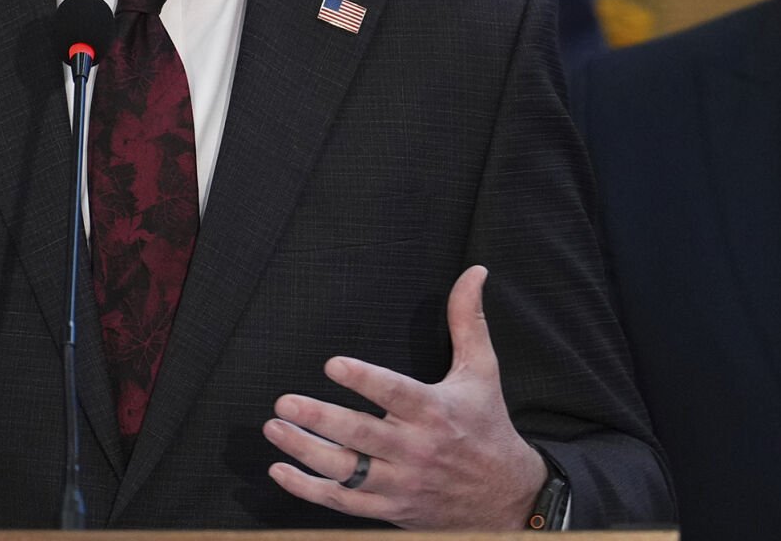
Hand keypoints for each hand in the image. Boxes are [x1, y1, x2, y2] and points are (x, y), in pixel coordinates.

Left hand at [264, 264, 546, 528]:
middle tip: (284, 401)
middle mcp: (417, 449)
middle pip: (361, 435)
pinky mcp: (391, 509)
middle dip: (319, 419)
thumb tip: (474, 272)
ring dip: (305, 451)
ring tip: (275, 428)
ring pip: (346, 471)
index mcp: (436, 411)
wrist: (505, 496)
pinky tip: (281, 471)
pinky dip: (309, 490)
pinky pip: (343, 503)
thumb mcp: (482, 370)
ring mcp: (402, 483)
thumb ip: (468, 320)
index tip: (332, 364)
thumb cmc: (487, 424)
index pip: (395, 393)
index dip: (364, 379)